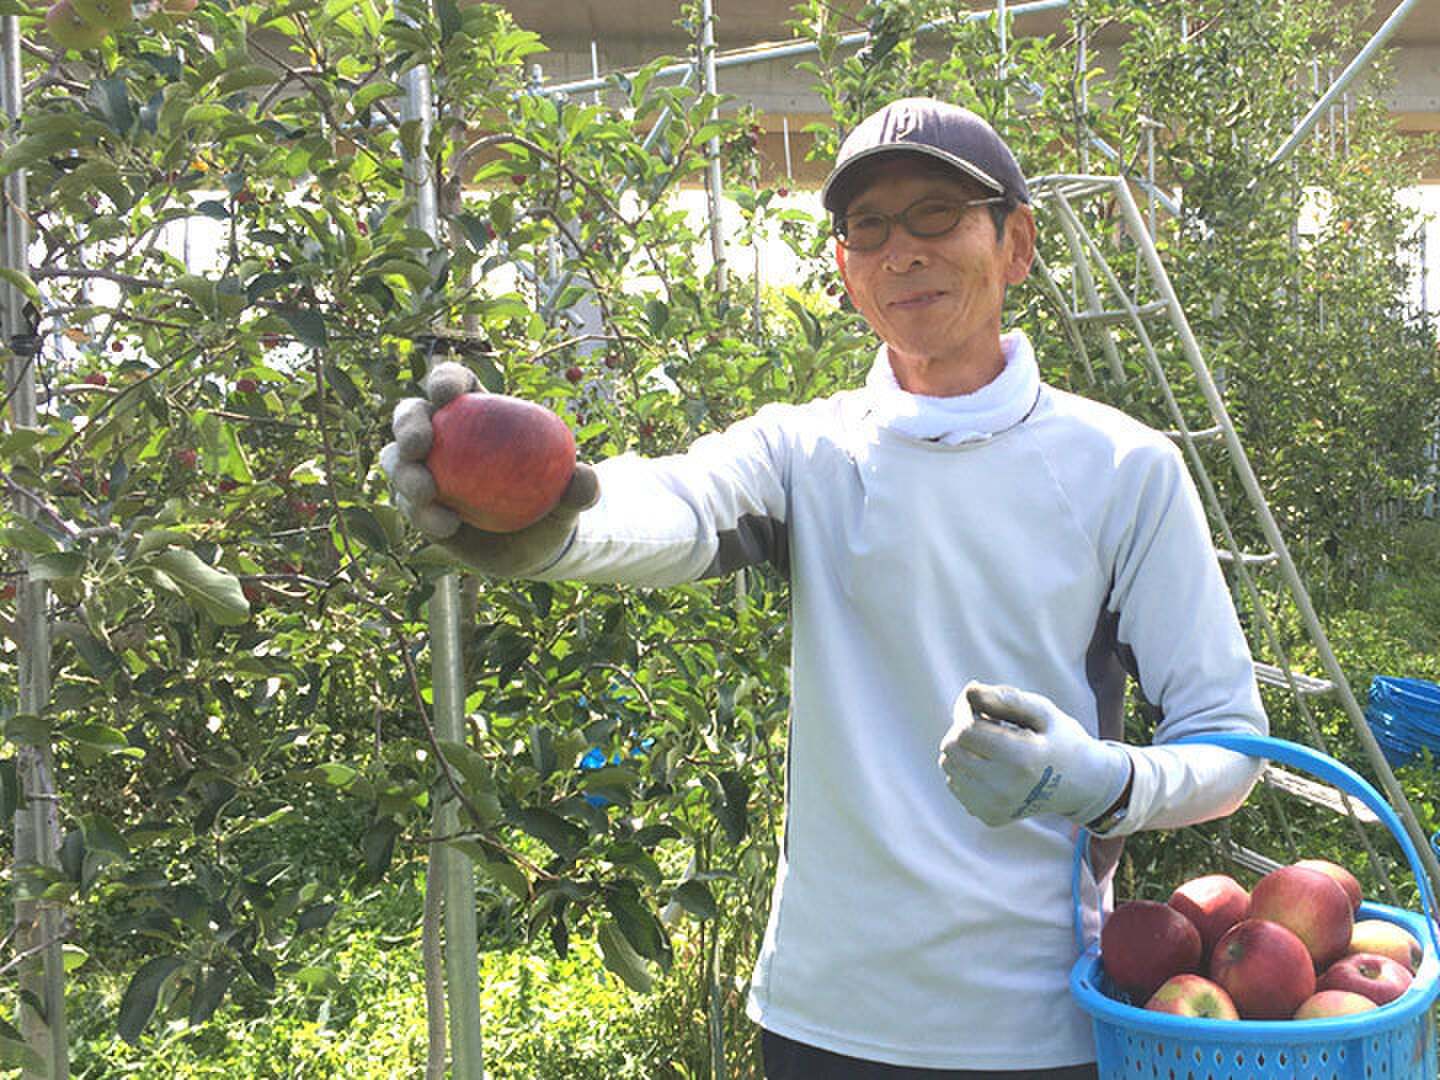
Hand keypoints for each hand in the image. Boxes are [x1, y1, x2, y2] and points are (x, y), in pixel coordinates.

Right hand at [379, 361, 598, 575]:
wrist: (532, 547)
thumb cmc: (551, 506)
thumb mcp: (572, 498)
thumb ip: (580, 488)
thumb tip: (584, 477)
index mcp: (477, 415)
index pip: (455, 385)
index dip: (445, 380)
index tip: (449, 394)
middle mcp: (442, 437)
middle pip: (410, 415)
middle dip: (407, 423)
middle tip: (420, 444)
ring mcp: (423, 470)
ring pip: (396, 460)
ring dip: (405, 474)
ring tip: (428, 493)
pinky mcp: (415, 506)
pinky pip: (408, 504)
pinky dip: (422, 514)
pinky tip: (447, 526)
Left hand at [937, 681, 1130, 827]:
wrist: (1081, 785)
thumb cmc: (1060, 740)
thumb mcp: (1042, 712)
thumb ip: (1005, 699)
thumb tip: (969, 691)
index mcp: (1021, 759)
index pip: (964, 732)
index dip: (966, 713)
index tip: (981, 708)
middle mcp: (1005, 789)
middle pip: (951, 750)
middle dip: (962, 731)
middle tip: (988, 727)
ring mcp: (996, 807)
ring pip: (949, 768)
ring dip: (962, 751)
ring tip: (991, 747)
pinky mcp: (990, 817)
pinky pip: (956, 786)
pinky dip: (965, 772)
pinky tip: (991, 767)